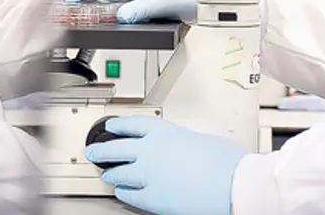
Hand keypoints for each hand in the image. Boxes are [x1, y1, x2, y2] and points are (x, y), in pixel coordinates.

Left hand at [85, 117, 247, 214]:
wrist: (232, 184)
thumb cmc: (225, 162)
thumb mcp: (204, 139)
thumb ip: (186, 142)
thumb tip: (186, 147)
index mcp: (164, 131)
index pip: (132, 124)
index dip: (118, 125)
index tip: (111, 126)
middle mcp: (150, 151)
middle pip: (116, 148)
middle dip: (101, 150)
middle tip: (93, 151)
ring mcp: (148, 176)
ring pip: (119, 173)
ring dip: (110, 173)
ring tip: (105, 174)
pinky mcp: (152, 199)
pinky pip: (130, 195)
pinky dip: (123, 193)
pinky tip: (121, 193)